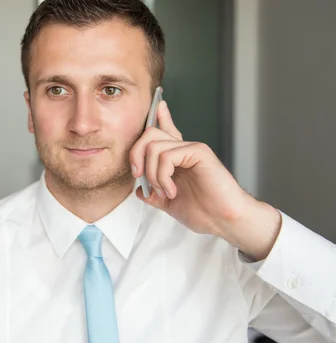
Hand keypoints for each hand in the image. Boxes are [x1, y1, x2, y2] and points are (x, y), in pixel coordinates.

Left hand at [129, 101, 281, 259]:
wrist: (223, 221)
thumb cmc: (202, 213)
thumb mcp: (168, 203)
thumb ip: (153, 194)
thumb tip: (139, 190)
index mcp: (178, 159)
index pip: (166, 131)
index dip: (160, 117)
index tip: (159, 105)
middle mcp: (184, 150)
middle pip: (150, 134)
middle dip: (136, 155)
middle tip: (139, 177)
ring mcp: (192, 149)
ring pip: (154, 147)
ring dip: (152, 174)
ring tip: (165, 192)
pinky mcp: (199, 152)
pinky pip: (166, 156)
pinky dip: (162, 176)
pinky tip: (172, 191)